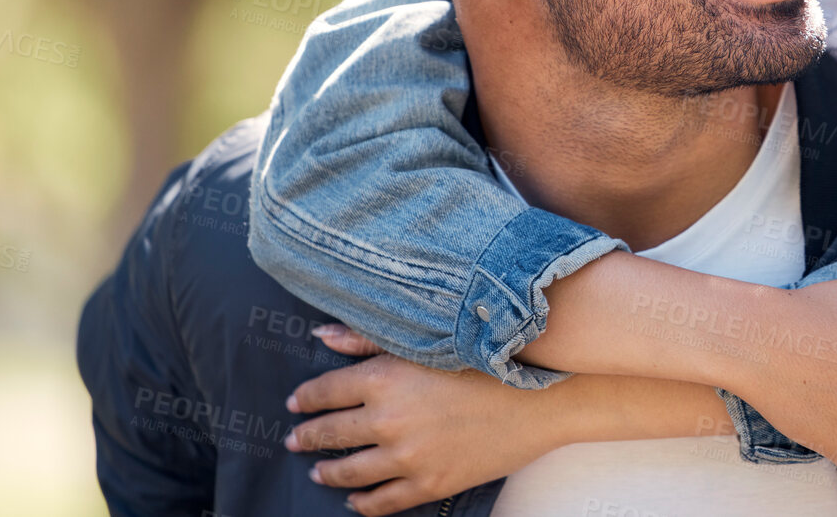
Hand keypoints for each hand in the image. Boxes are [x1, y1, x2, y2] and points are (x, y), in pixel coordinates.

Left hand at [286, 332, 566, 515]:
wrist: (541, 398)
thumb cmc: (489, 360)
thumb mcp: (428, 342)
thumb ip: (369, 339)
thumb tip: (323, 337)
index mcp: (384, 379)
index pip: (326, 391)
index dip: (307, 399)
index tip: (296, 403)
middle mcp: (388, 420)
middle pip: (330, 434)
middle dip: (308, 436)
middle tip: (296, 439)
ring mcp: (408, 457)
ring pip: (349, 472)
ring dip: (328, 472)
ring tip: (318, 472)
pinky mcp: (429, 483)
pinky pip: (382, 501)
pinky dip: (363, 503)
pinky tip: (355, 500)